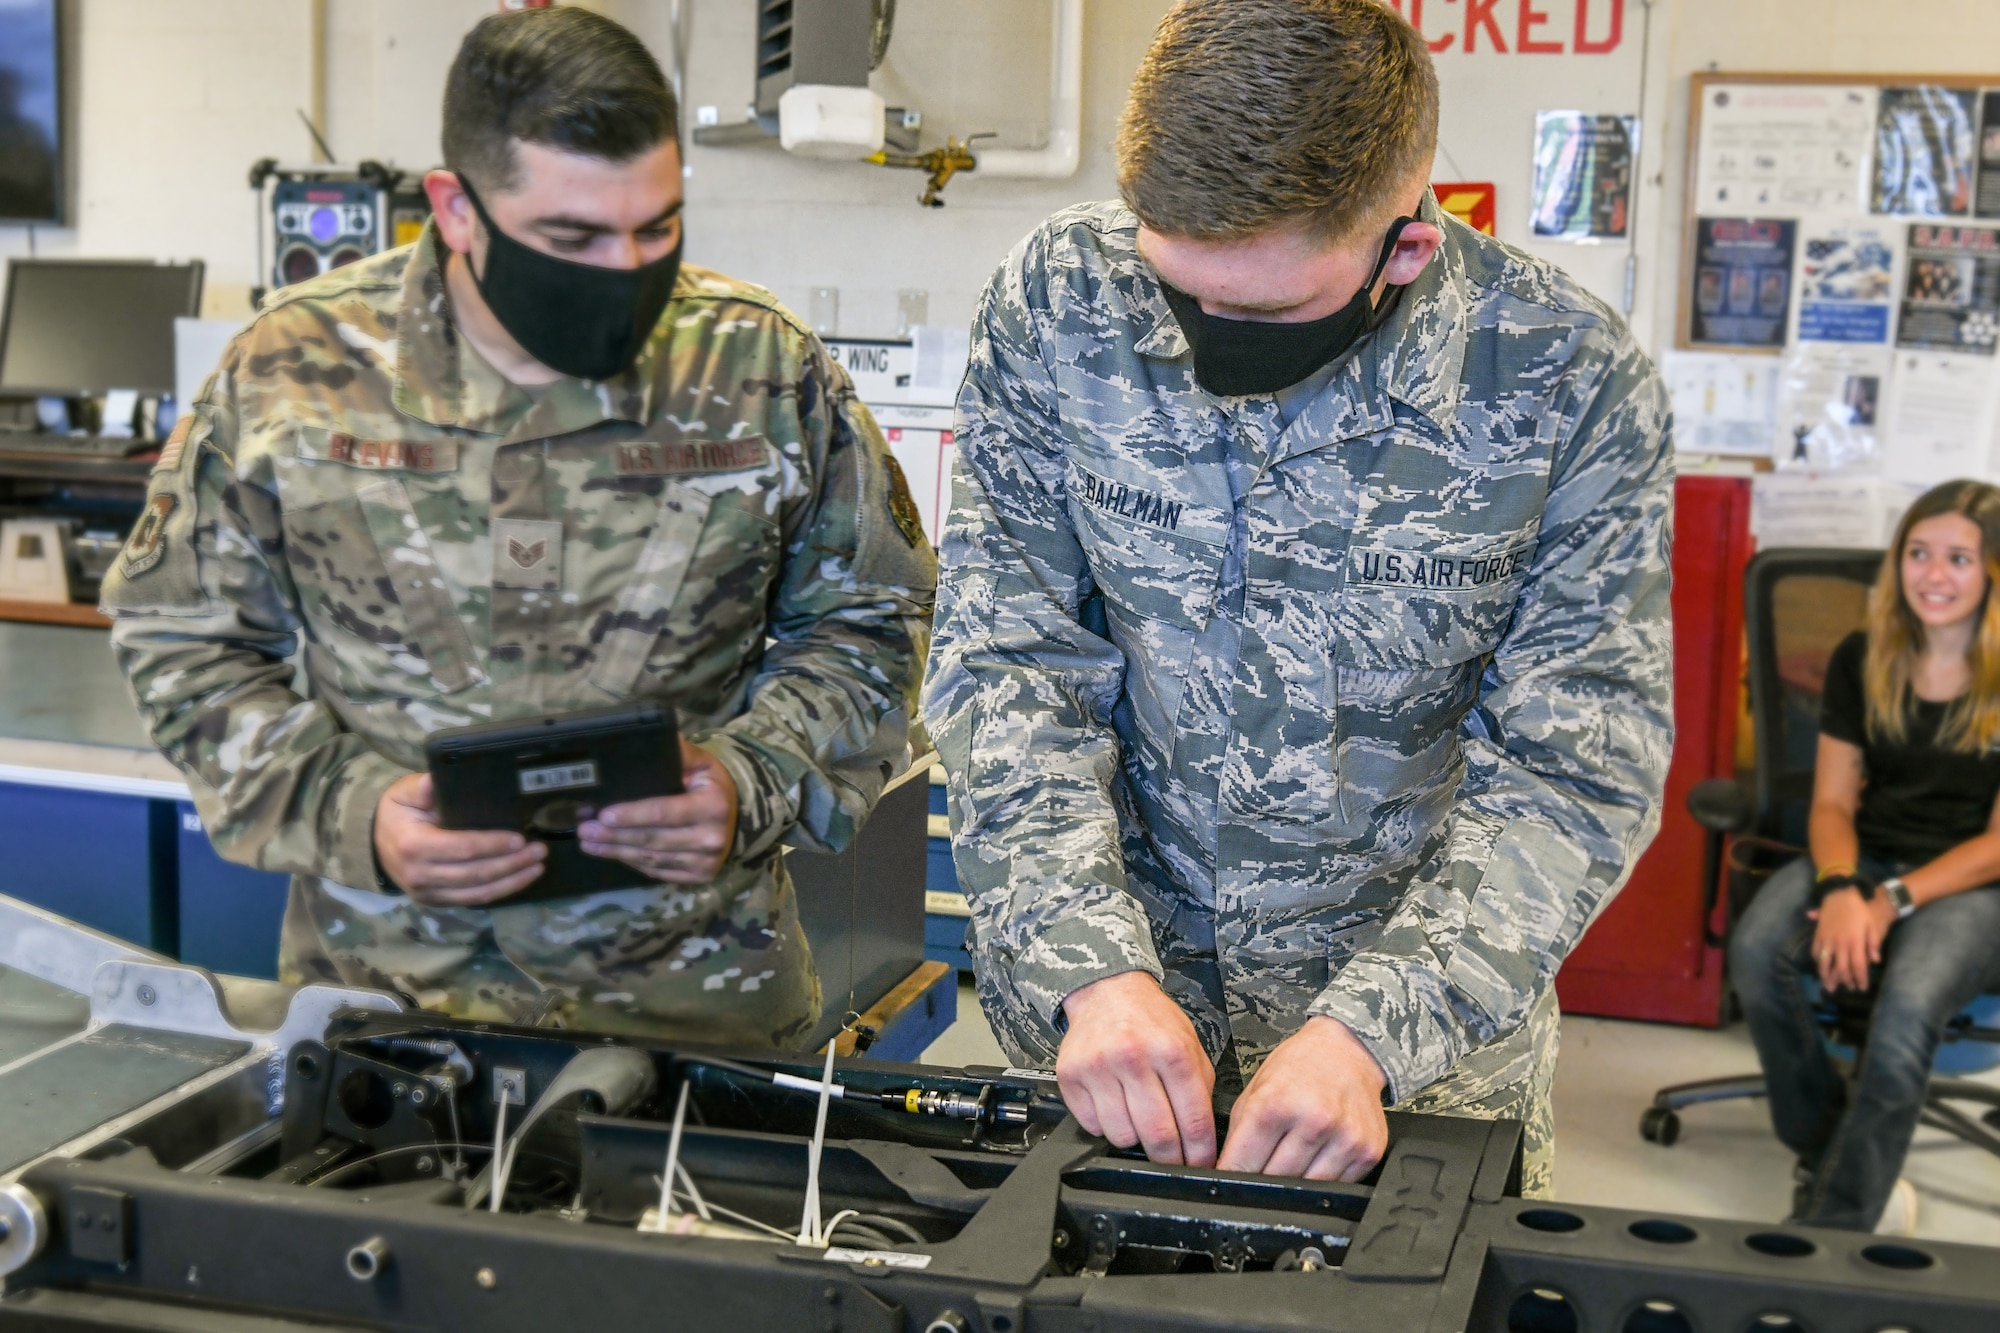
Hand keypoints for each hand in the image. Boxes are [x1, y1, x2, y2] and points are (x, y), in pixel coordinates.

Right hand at [374, 773, 546, 905]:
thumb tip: (435, 780)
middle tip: (539, 850)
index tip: (519, 839)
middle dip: (512, 864)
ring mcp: (429, 893)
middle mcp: (421, 875)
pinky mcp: (438, 902)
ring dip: (512, 881)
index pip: (461, 848)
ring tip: (537, 866)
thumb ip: (421, 787)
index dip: (492, 846)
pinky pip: (474, 900)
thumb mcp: (404, 794)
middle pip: (476, 874)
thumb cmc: (398, 814)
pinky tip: (520, 879)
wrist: (376, 844)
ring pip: (478, 893)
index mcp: (415, 845)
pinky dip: (500, 891)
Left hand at [577, 739, 737, 883]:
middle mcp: (711, 837)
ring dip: (616, 852)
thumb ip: (677, 753)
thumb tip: (645, 741)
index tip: (604, 814)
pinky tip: (614, 853)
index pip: (665, 812)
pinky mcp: (699, 877)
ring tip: (589, 843)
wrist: (741, 816)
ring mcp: (705, 862)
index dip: (633, 815)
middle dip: (614, 836)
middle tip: (585, 830)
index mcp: (712, 805)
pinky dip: (633, 863)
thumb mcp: (702, 764)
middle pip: (653, 839)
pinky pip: (658, 872)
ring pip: (651, 859)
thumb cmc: (713, 786)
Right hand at [1057, 971, 1216, 1166]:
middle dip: (1170, 1159)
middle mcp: (1134, 1057)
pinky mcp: (1071, 1075)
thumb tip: (1202, 1139)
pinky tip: (1114, 1105)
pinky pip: (1092, 1125)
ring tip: (1139, 1119)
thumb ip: (1199, 1089)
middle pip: (1158, 1136)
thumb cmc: (1151, 1020)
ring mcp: (1099, 1067)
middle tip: (1173, 1161)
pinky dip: (1106, 1125)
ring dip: (1135, 1139)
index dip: (1200, 1153)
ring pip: (1122, 1136)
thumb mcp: (1189, 1044)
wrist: (1107, 991)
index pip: (1193, 1120)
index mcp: (1172, 1051)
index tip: (1200, 1165)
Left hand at [1216, 1017, 1388, 1181]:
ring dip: (1294, 1184)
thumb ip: (1239, 1135)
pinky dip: (1323, 1181)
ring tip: (1292, 1158)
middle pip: (1275, 1181)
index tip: (1229, 1181)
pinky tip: (1319, 1155)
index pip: (1243, 1164)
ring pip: (1307, 1191)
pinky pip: (1337, 1186)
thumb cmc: (1298, 1067)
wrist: (1347, 1051)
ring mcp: (1344, 1138)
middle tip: (1262, 1166)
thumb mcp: (1255, 1090)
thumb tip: (1227, 1173)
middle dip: (1262, 1179)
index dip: (1232, 1175)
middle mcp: (1313, 1121)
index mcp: (1276, 1104)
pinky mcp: (1368, 1152)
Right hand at [1808, 885, 1894, 991]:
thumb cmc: (1860, 909)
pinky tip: (1819, 965)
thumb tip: (1876, 961)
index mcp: (1855, 942)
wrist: (1841, 893)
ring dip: (1826, 976)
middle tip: (1848, 989)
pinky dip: (1817, 959)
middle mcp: (1840, 943)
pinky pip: (1815, 950)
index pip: (1858, 966)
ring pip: (1825, 962)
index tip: (1862, 987)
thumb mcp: (1872, 925)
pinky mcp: (1819, 933)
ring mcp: (1827, 939)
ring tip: (1828, 985)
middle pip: (1841, 968)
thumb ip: (1873, 944)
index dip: (1860, 979)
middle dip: (1845, 981)